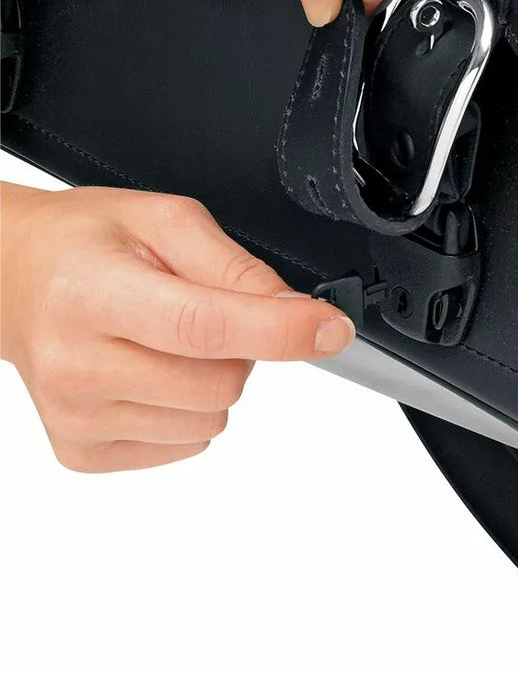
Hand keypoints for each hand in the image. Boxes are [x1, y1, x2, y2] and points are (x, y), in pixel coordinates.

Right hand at [0, 183, 354, 471]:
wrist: (13, 279)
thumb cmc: (82, 244)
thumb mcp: (164, 221)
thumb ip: (234, 266)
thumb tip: (294, 311)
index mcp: (93, 293)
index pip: (204, 326)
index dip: (280, 330)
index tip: (330, 329)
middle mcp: (76, 363)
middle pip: (220, 382)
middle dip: (239, 346)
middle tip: (200, 309)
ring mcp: (77, 417)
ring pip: (210, 418)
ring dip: (211, 379)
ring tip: (164, 338)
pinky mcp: (82, 451)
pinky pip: (186, 443)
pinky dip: (186, 408)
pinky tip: (147, 370)